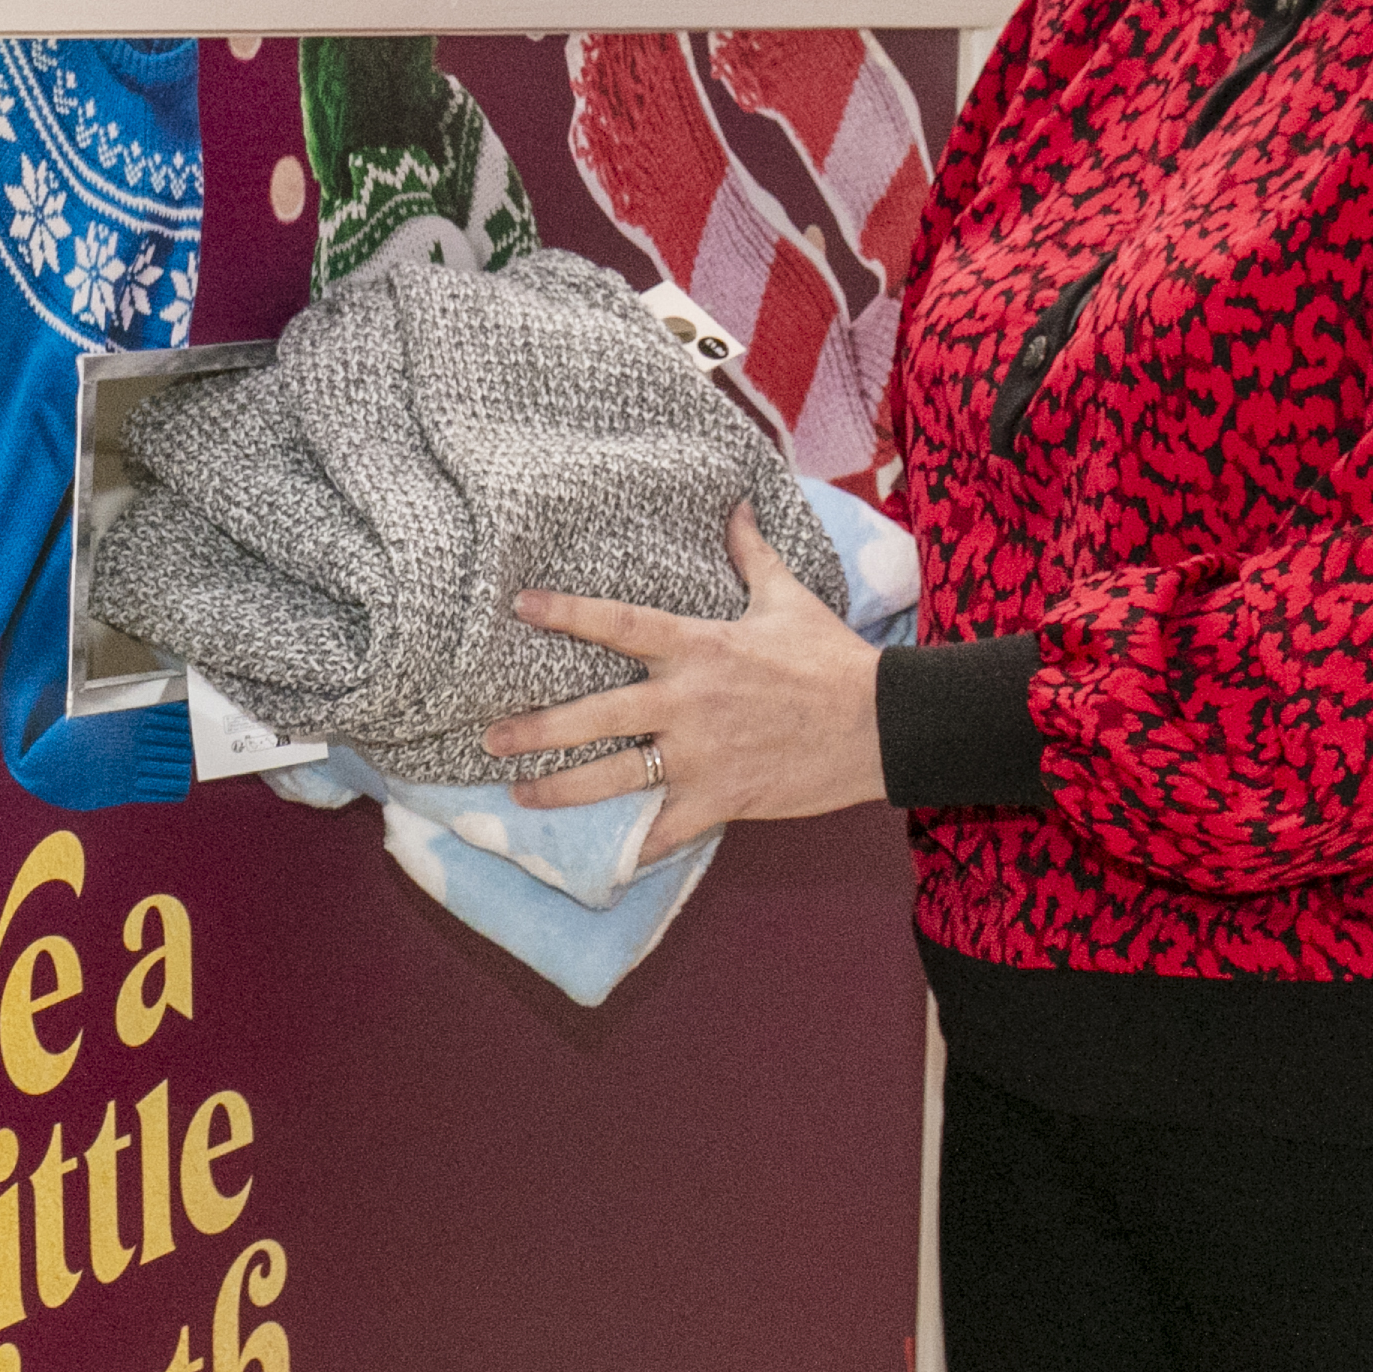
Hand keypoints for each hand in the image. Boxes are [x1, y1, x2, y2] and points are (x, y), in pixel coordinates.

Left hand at [486, 501, 883, 862]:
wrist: (883, 724)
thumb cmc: (833, 659)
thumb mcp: (788, 599)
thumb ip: (751, 555)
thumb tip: (737, 504)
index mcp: (699, 647)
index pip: (619, 624)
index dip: (566, 613)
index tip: (518, 607)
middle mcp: (688, 702)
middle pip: (595, 715)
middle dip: (536, 728)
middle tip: (489, 736)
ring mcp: (702, 756)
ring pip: (615, 777)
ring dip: (561, 790)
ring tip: (518, 795)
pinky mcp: (722, 800)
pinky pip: (666, 832)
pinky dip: (634, 852)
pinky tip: (599, 867)